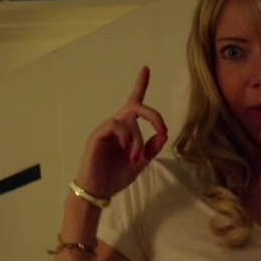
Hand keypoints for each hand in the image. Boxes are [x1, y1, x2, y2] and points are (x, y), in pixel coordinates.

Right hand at [73, 67, 168, 200]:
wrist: (97, 191)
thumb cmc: (115, 177)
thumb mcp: (140, 164)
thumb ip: (151, 149)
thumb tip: (163, 135)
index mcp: (126, 131)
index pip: (134, 103)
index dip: (140, 85)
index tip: (145, 69)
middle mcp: (116, 126)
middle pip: (135, 106)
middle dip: (152, 115)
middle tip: (162, 129)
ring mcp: (106, 130)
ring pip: (127, 121)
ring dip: (138, 139)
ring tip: (135, 157)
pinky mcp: (97, 136)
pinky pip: (114, 126)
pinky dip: (125, 136)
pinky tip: (126, 149)